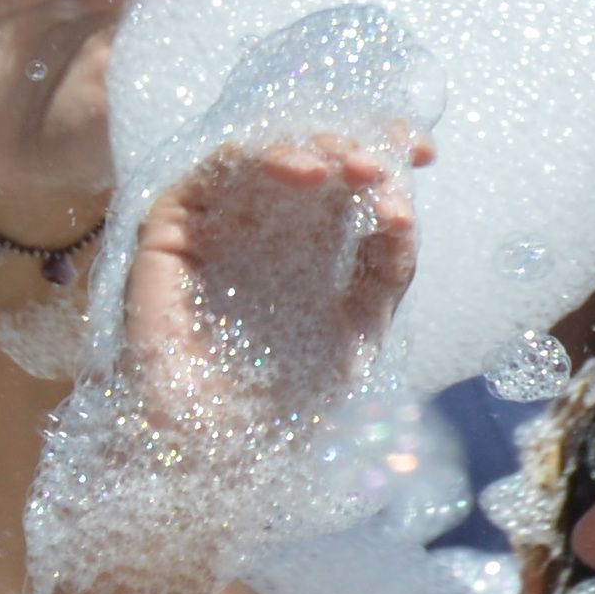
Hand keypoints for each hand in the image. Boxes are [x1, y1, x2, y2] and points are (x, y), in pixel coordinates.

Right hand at [109, 129, 421, 467]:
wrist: (222, 446)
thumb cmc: (286, 398)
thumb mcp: (362, 326)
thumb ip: (388, 267)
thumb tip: (403, 208)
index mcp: (311, 242)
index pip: (347, 177)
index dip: (386, 150)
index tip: (423, 153)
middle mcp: (265, 224)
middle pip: (311, 154)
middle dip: (356, 149)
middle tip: (383, 170)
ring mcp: (216, 223)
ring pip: (264, 152)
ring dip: (316, 147)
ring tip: (353, 169)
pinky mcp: (171, 228)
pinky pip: (213, 170)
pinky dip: (260, 157)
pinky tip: (304, 173)